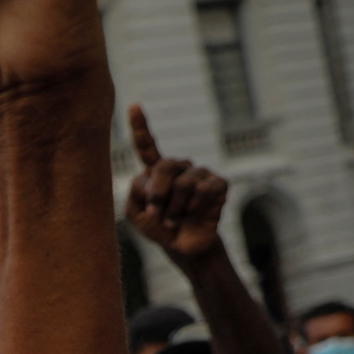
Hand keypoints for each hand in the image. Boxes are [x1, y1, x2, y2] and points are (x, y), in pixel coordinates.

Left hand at [124, 105, 229, 262]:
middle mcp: (179, 168)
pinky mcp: (219, 183)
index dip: (141, 127)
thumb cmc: (158, 228)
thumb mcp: (135, 212)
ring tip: (175, 219)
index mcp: (155, 172)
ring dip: (175, 208)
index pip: (147, 147)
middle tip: (156, 214)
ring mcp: (200, 173)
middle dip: (157, 193)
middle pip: (165, 165)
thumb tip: (152, 175)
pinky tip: (195, 214)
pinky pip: (204, 190)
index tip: (134, 106)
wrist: (183, 246)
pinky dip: (195, 207)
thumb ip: (135, 190)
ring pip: (185, 182)